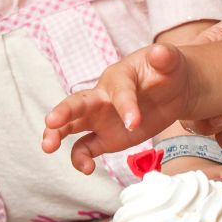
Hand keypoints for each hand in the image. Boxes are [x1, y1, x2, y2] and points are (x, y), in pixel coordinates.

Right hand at [42, 42, 192, 173]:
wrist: (173, 88)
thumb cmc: (167, 70)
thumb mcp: (170, 61)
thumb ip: (165, 58)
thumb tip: (161, 52)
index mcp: (118, 77)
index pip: (118, 91)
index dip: (125, 106)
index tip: (135, 123)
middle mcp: (102, 97)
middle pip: (77, 102)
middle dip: (64, 112)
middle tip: (51, 121)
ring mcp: (101, 118)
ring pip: (72, 125)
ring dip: (57, 134)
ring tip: (48, 147)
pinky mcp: (106, 137)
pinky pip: (86, 148)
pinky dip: (81, 158)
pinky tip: (86, 168)